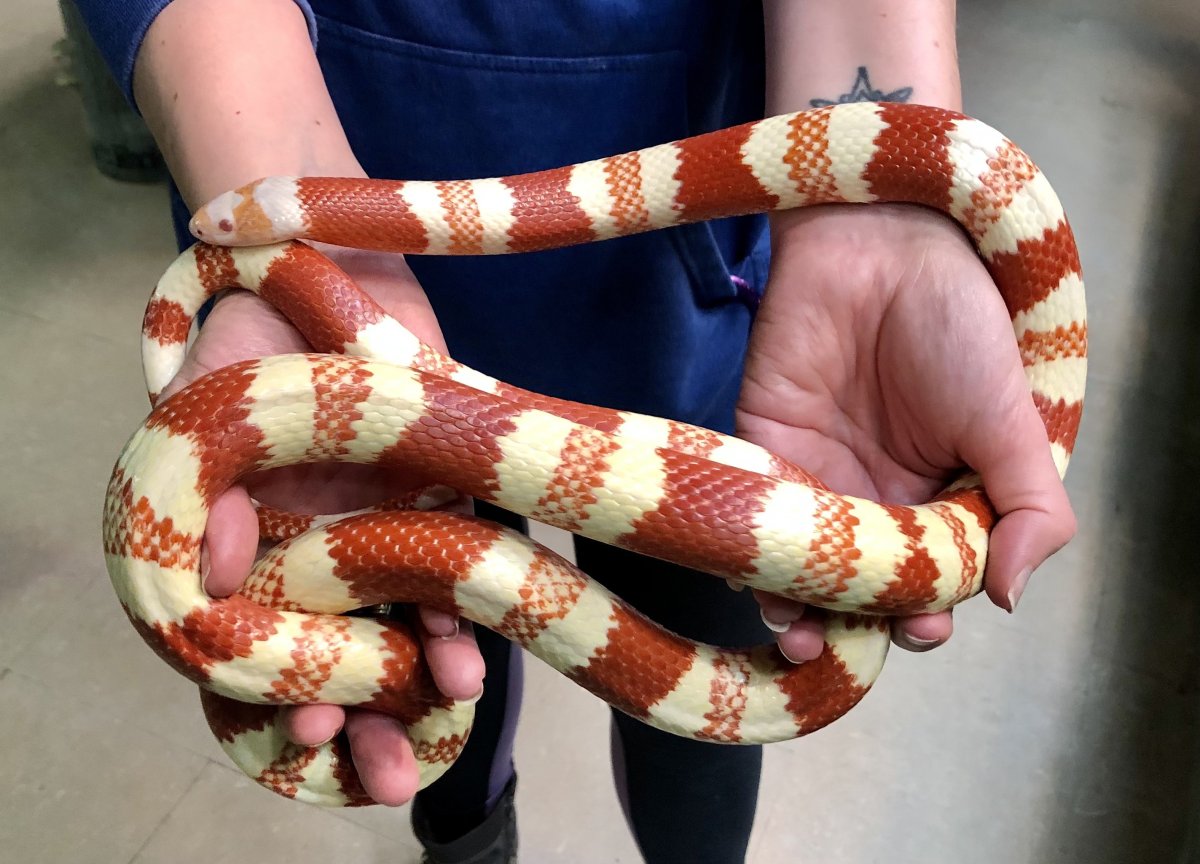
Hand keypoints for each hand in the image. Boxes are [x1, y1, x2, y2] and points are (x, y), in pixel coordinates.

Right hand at [160, 246, 484, 804]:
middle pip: (338, 654)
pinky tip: (472, 653)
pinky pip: (458, 565)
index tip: (305, 734)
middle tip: (389, 777)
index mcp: (253, 543)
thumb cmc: (252, 331)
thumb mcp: (213, 403)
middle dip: (362, 719)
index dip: (279, 698)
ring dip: (422, 679)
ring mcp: (384, 524)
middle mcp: (319, 548)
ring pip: (402, 624)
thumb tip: (212, 574)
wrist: (331, 257)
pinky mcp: (444, 492)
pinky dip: (466, 609)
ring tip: (446, 718)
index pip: (258, 644)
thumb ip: (207, 486)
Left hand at [737, 204, 1076, 660]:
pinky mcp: (764, 451)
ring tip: (795, 631)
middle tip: (837, 641)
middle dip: (850, 627)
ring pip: (800, 568)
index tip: (918, 628)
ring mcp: (818, 478)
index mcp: (943, 499)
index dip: (924, 614)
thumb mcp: (1014, 422)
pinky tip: (758, 583)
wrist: (880, 242)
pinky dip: (753, 557)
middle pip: (859, 588)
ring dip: (795, 610)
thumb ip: (1029, 509)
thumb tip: (1010, 597)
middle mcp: (878, 499)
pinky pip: (756, 516)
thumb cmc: (958, 326)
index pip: (931, 581)